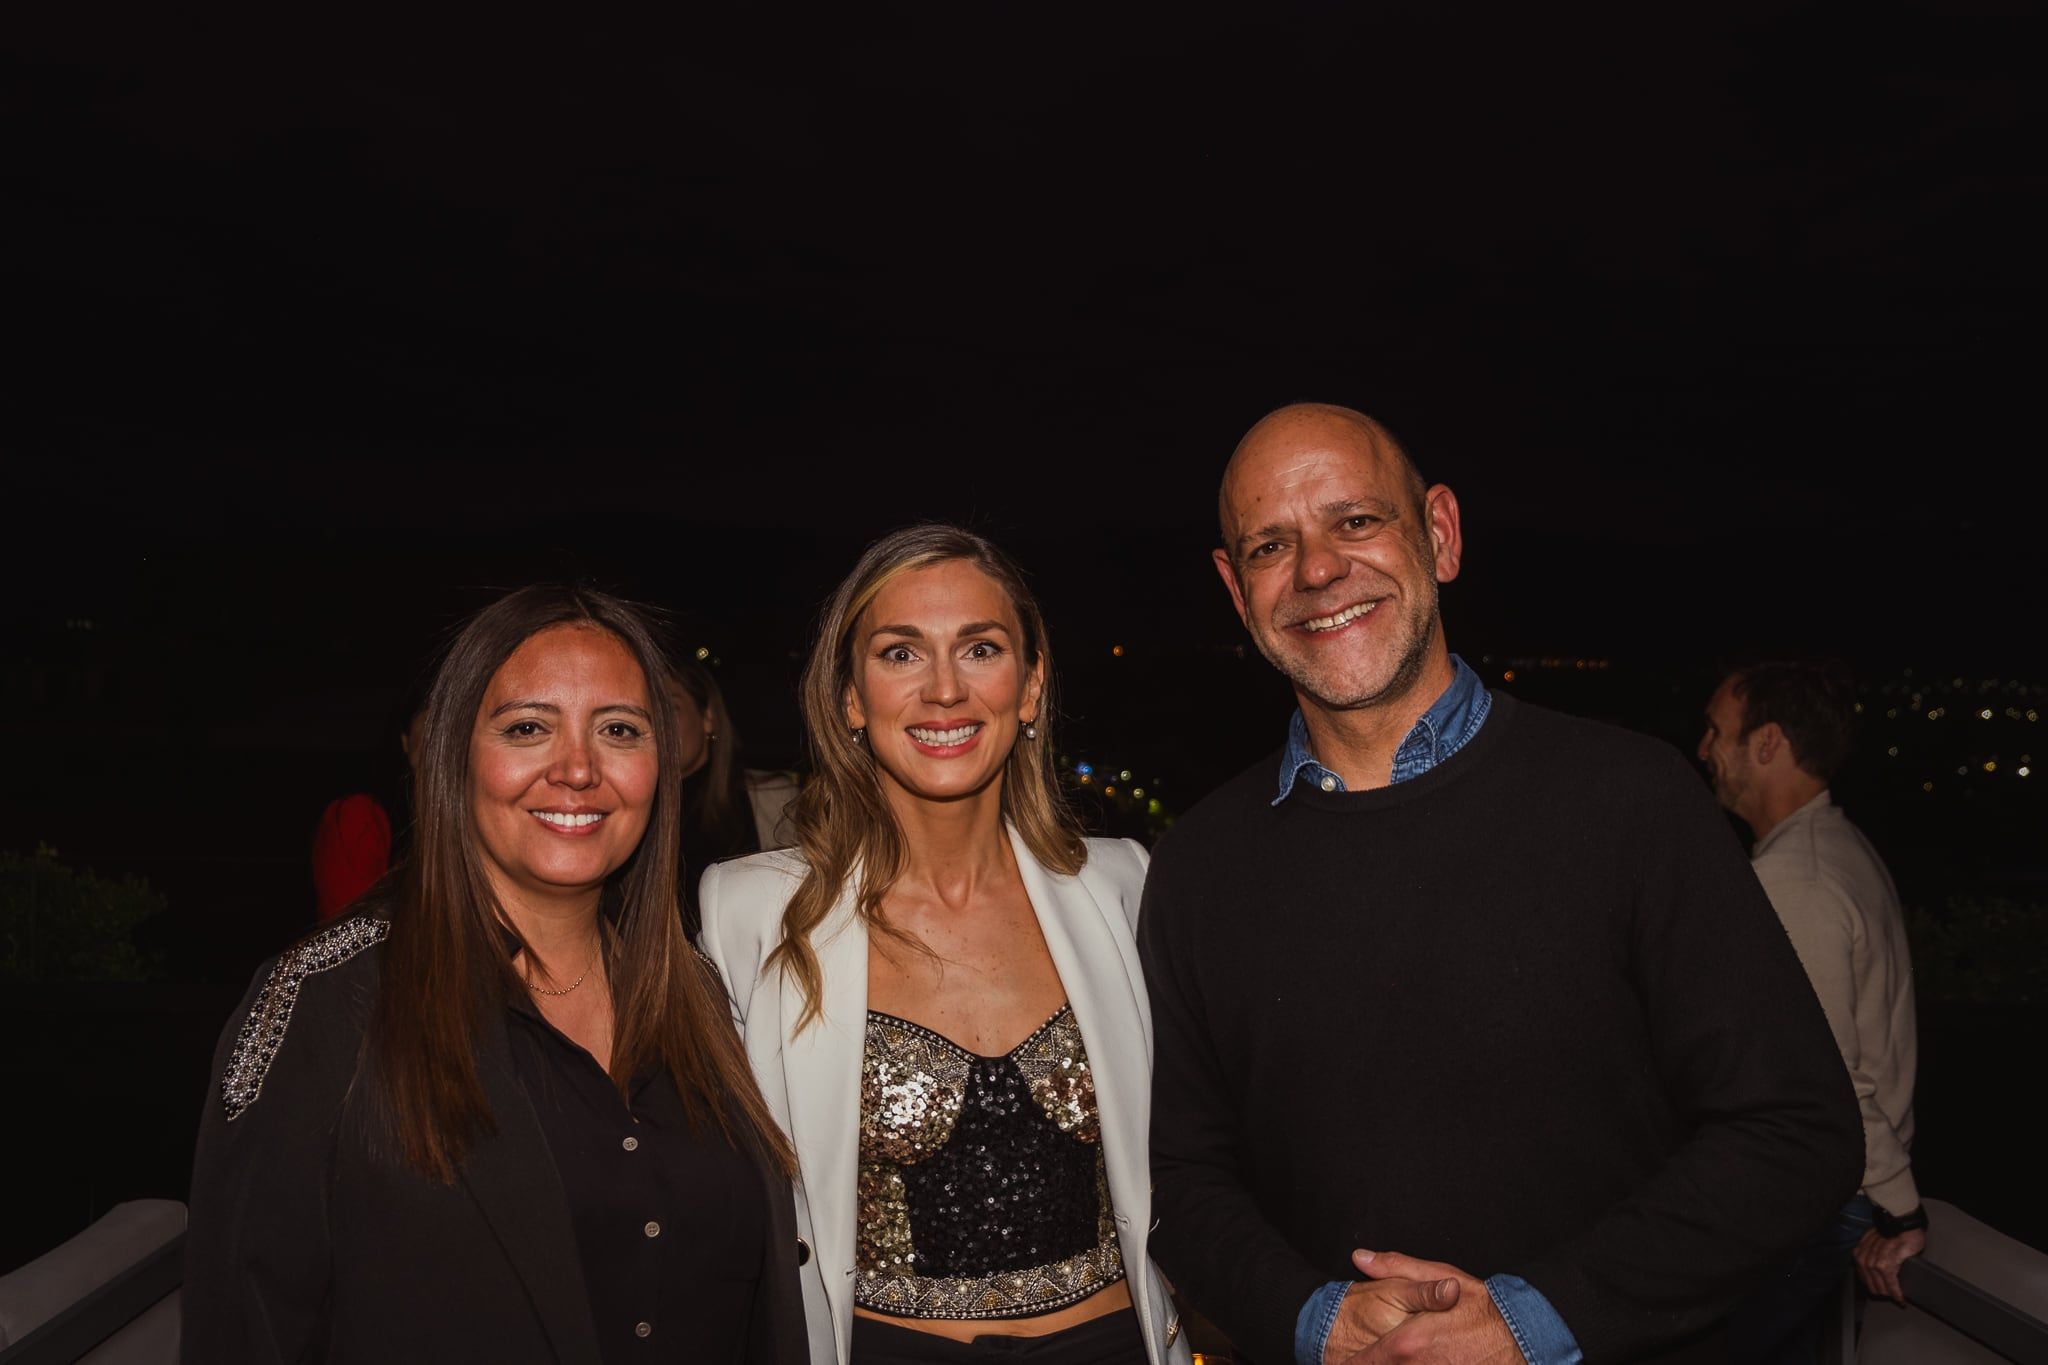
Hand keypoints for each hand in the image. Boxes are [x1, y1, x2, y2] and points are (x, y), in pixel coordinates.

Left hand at [1339, 1250, 1521, 1363]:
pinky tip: (1422, 1362)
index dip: (1351, 1362)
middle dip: (1372, 1363)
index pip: (1362, 1363)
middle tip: (1361, 1358)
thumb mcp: (1441, 1278)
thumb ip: (1395, 1268)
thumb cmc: (1486, 1310)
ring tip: (1404, 1358)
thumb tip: (1360, 1258)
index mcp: (1405, 1344)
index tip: (1343, 1360)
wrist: (1526, 1341)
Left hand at [1854, 1226, 1925, 1302]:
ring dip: (1888, 1292)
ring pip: (1880, 1283)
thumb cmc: (1892, 1231)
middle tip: (1889, 1296)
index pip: (1862, 1275)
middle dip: (1880, 1291)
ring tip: (1896, 1297)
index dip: (1871, 1285)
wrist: (1902, 1223)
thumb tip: (1873, 1269)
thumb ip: (1871, 1253)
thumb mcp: (1875, 1242)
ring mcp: (1876, 1261)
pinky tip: (1899, 1296)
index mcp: (1860, 1252)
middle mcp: (1865, 1257)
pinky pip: (1891, 1281)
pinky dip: (1895, 1290)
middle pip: (1870, 1282)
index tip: (1877, 1291)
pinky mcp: (1889, 1263)